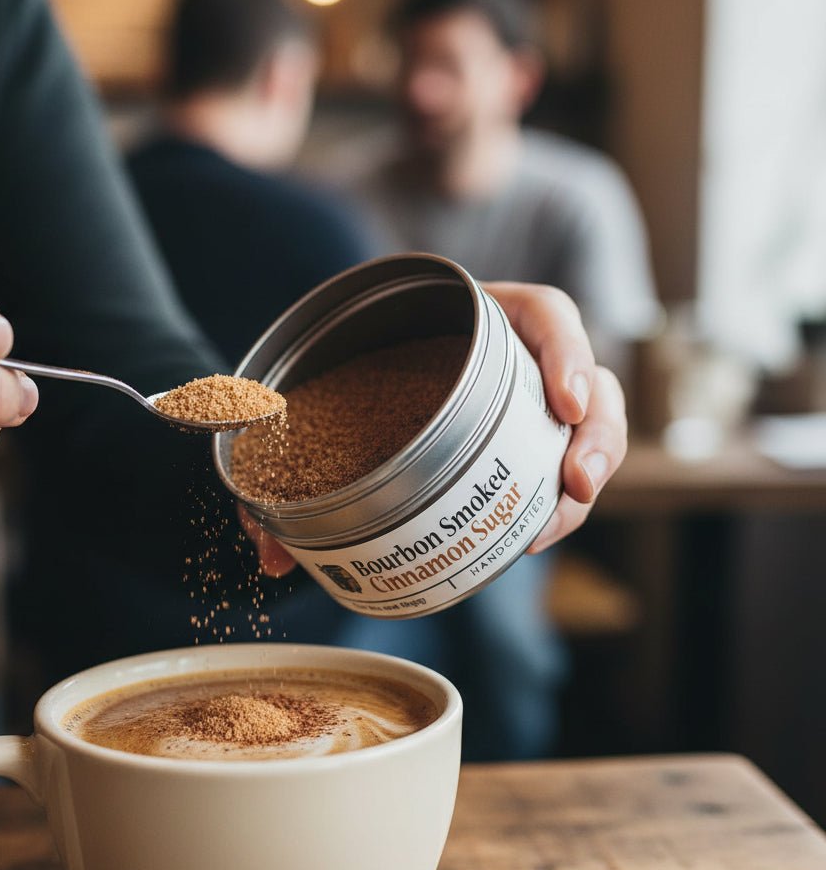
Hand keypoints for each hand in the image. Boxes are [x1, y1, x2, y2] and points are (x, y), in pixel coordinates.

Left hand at [241, 282, 627, 574]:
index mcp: (472, 316)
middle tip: (577, 483)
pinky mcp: (522, 442)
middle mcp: (510, 356)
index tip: (566, 404)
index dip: (566, 352)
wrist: (335, 372)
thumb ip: (287, 459)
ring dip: (587, 479)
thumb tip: (272, 555)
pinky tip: (531, 536)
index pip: (543, 313)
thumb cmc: (329, 374)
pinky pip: (557, 468)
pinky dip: (554, 503)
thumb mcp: (314, 396)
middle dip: (597, 436)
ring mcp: (524, 402)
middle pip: (586, 384)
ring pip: (585, 433)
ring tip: (549, 527)